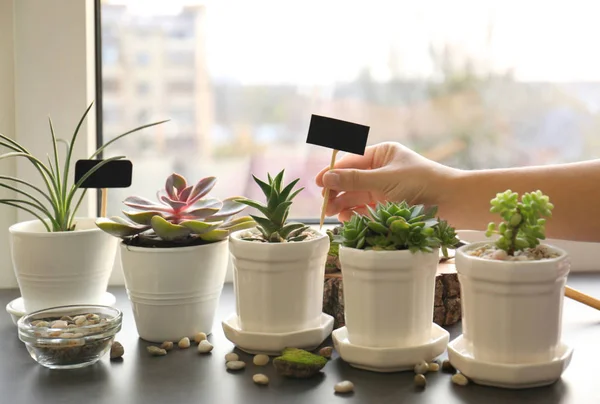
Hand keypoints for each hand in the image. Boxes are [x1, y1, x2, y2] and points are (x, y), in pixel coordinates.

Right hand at [315, 142, 456, 221]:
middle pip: (351, 179)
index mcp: (382, 154)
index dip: (333, 172)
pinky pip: (366, 207)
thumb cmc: (421, 183)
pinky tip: (348, 219)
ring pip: (357, 195)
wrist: (452, 203)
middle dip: (337, 191)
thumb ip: (354, 179)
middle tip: (325, 204)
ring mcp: (384, 188)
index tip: (318, 184)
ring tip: (334, 214)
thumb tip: (326, 177)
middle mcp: (381, 169)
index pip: (350, 161)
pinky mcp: (388, 205)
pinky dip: (356, 213)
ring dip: (345, 204)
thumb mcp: (384, 180)